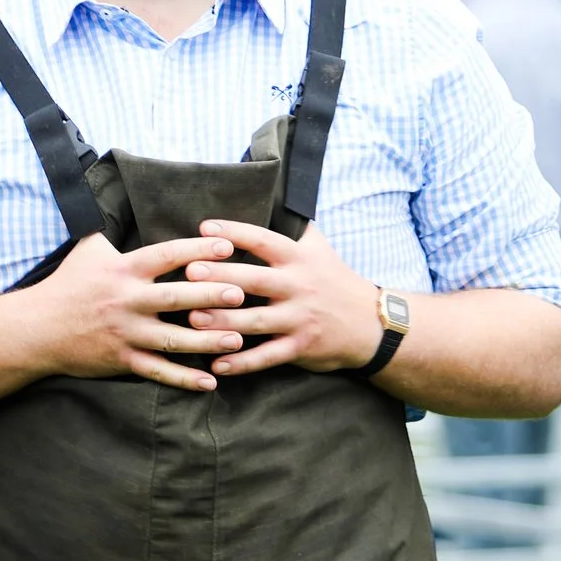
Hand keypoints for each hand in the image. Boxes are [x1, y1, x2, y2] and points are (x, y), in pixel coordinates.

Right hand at [17, 231, 245, 392]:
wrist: (37, 328)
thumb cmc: (67, 284)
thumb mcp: (89, 248)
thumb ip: (113, 227)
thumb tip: (123, 194)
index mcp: (124, 270)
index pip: (167, 255)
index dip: (198, 249)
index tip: (228, 245)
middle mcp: (127, 300)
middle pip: (175, 297)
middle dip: (210, 295)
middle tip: (242, 292)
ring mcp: (126, 333)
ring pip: (173, 339)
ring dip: (207, 341)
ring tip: (237, 339)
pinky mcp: (122, 360)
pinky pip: (158, 371)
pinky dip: (184, 379)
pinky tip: (210, 381)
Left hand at [185, 220, 385, 378]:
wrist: (372, 323)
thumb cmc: (336, 280)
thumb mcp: (320, 248)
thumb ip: (294, 227)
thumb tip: (272, 196)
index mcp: (299, 259)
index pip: (263, 240)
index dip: (234, 232)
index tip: (204, 228)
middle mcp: (298, 286)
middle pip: (254, 279)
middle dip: (221, 275)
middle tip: (189, 272)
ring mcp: (299, 318)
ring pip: (256, 320)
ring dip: (223, 320)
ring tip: (192, 319)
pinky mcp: (301, 346)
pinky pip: (267, 356)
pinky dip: (242, 363)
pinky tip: (216, 364)